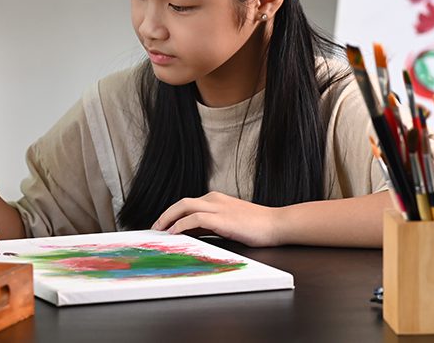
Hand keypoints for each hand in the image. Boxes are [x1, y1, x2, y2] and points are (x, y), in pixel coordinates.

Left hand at [151, 191, 282, 247]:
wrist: (278, 224)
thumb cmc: (256, 226)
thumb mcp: (228, 223)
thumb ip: (210, 225)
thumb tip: (191, 234)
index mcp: (215, 199)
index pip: (187, 204)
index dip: (172, 215)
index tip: (163, 226)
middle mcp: (214, 199)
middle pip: (181, 203)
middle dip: (165, 215)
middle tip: (155, 228)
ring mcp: (218, 207)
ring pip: (184, 206)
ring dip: (169, 218)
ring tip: (160, 231)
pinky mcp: (222, 218)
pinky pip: (195, 218)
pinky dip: (181, 225)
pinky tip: (175, 233)